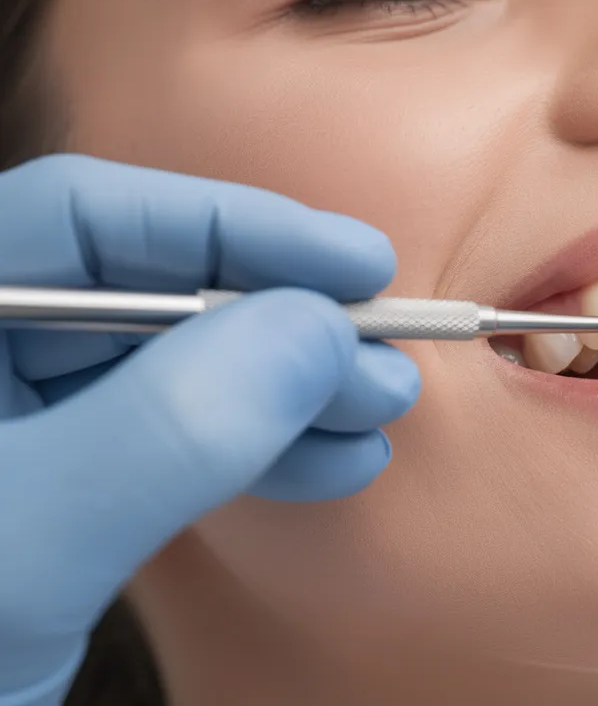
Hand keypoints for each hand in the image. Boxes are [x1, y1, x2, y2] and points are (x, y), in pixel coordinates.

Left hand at [0, 156, 420, 704]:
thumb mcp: (25, 550)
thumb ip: (163, 430)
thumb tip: (314, 332)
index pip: (85, 220)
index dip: (231, 224)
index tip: (355, 261)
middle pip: (146, 291)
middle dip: (283, 321)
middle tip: (387, 356)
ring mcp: (17, 432)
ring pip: (176, 369)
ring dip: (292, 388)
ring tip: (380, 412)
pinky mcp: (60, 496)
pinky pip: (176, 445)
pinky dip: (262, 450)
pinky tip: (333, 461)